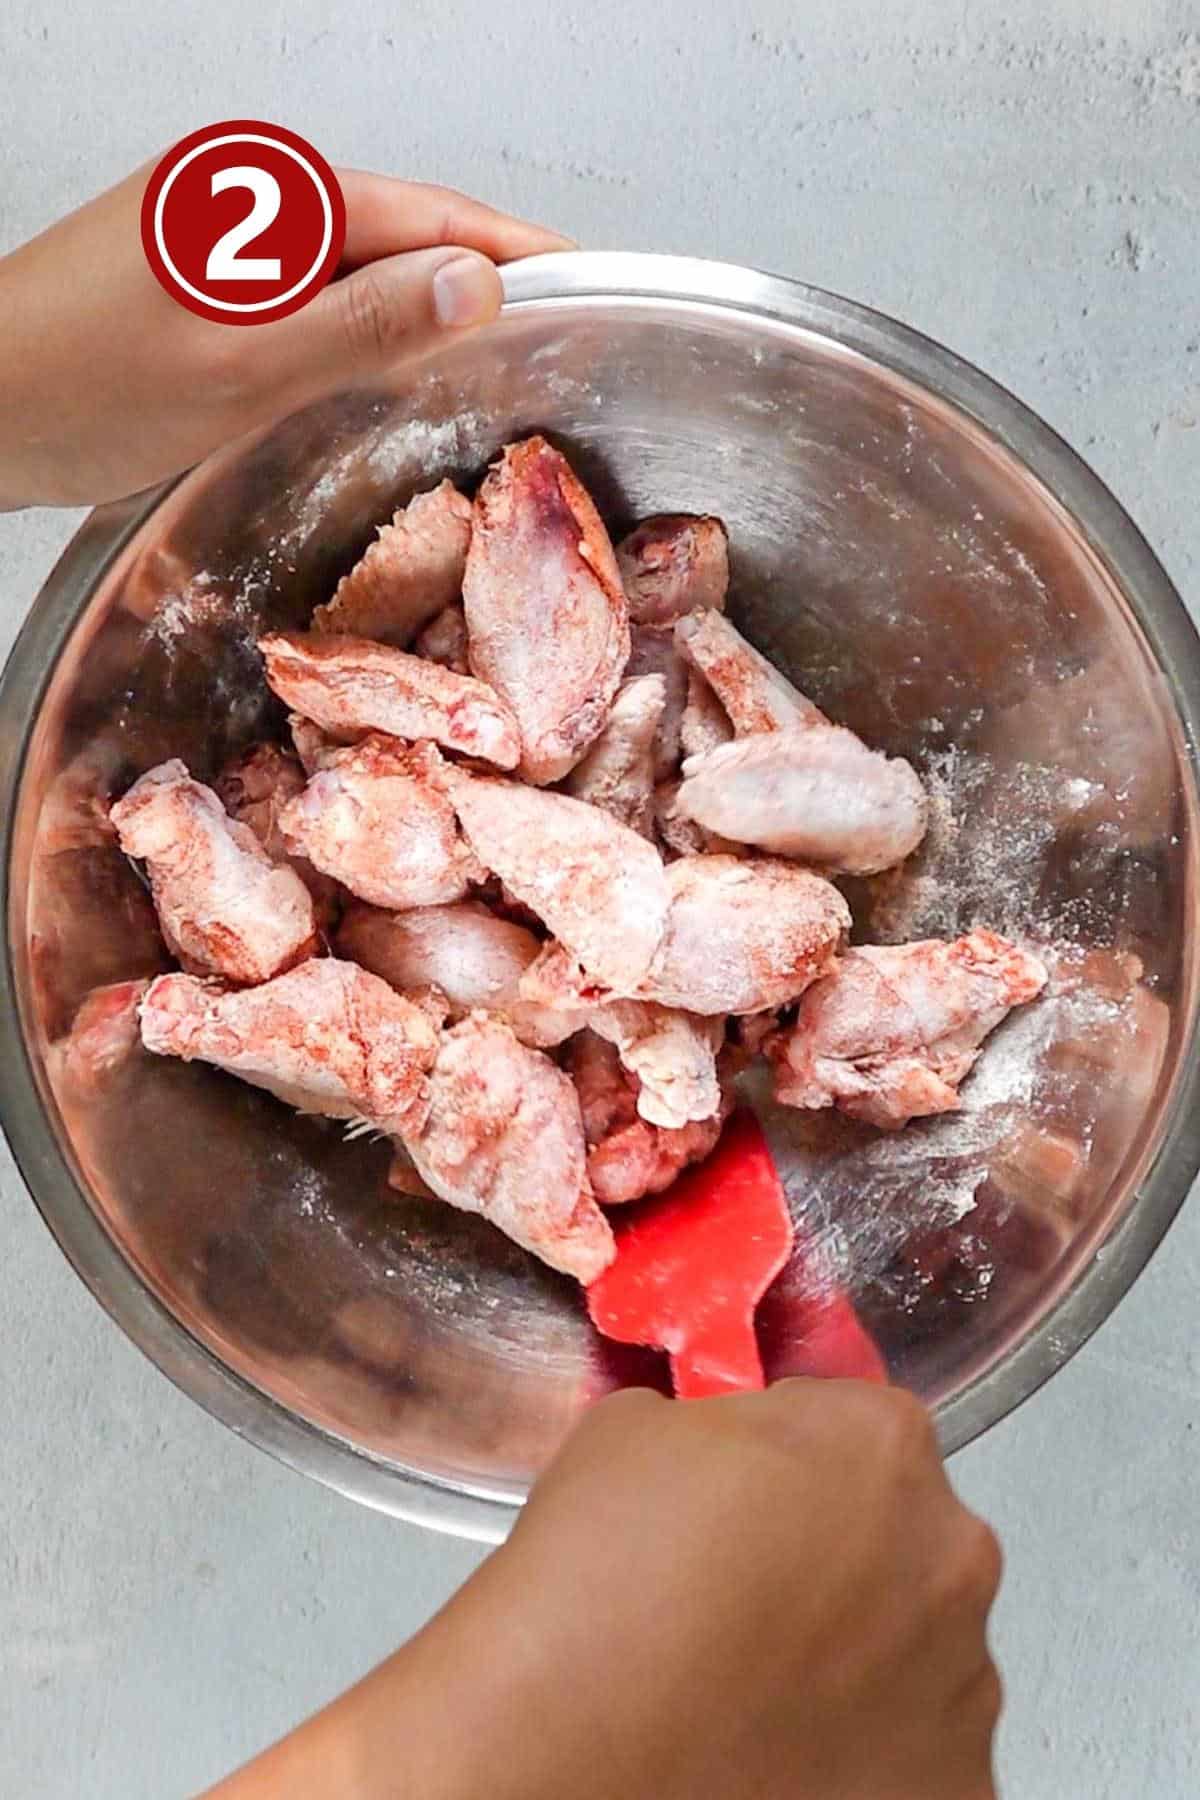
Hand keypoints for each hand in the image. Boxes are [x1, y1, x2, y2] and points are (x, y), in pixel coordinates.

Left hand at [0, 162, 569, 509]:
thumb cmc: (84, 387)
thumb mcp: (243, 369)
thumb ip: (364, 324)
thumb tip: (476, 284)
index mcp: (270, 195)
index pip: (431, 216)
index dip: (518, 253)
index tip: (587, 284)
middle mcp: (254, 194)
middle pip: (402, 236)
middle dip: (480, 285)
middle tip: (557, 340)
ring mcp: (228, 230)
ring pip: (359, 270)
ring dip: (420, 313)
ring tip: (491, 363)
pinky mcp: (208, 272)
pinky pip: (314, 292)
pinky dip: (361, 329)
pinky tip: (384, 372)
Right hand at [209, 1382, 1001, 1799]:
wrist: (546, 1773)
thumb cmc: (574, 1593)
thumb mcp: (629, 1438)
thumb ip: (700, 1407)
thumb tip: (706, 1403)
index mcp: (879, 1449)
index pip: (856, 1395)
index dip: (787, 1410)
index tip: (747, 1428)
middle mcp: (947, 1560)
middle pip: (890, 1516)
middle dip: (816, 1523)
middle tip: (711, 1567)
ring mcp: (952, 1692)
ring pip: (898, 1626)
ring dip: (834, 1630)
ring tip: (715, 1670)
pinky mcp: (940, 1798)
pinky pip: (899, 1733)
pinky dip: (843, 1732)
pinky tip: (749, 1741)